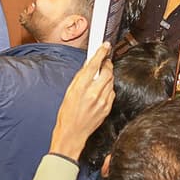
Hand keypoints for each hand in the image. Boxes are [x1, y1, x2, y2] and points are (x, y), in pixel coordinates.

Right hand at [49, 43, 114, 159]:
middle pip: (107, 71)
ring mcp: (102, 101)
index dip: (101, 52)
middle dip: (106, 64)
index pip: (94, 65)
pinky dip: (108, 88)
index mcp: (81, 87)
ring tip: (99, 79)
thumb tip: (89, 65)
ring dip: (107, 76)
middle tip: (104, 62)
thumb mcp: (69, 92)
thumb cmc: (67, 113)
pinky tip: (100, 91)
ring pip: (111, 81)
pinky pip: (112, 93)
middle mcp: (93, 93)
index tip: (105, 45)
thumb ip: (80, 78)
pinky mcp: (107, 108)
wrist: (72, 133)